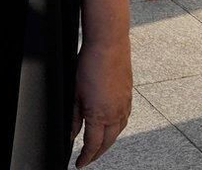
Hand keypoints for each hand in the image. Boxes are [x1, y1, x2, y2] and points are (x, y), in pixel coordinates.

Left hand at [72, 36, 130, 166]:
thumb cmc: (90, 63)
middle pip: (108, 141)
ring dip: (110, 141)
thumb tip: (71, 133)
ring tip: (100, 144)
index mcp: (100, 114)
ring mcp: (125, 102)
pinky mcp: (129, 93)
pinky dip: (118, 126)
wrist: (109, 43)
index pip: (93, 145)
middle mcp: (116, 111)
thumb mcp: (75, 94)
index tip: (80, 163)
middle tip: (89, 158)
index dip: (86, 157)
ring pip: (120, 130)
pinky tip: (113, 124)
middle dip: (98, 153)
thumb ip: (74, 118)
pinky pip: (126, 117)